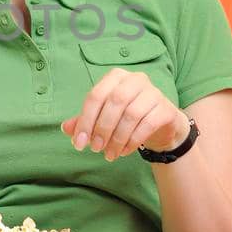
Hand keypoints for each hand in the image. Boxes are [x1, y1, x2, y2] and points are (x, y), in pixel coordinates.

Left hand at [61, 68, 187, 161]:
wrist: (161, 125)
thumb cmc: (127, 117)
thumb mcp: (104, 117)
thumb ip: (85, 120)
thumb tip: (65, 128)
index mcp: (116, 77)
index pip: (96, 95)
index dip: (85, 120)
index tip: (79, 143)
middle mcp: (136, 79)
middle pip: (114, 102)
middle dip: (102, 128)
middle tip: (95, 149)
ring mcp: (154, 92)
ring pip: (131, 114)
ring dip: (117, 138)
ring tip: (109, 154)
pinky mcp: (166, 109)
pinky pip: (147, 124)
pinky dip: (132, 141)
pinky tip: (124, 152)